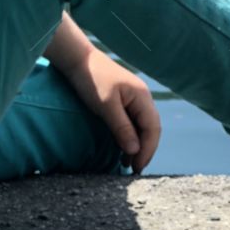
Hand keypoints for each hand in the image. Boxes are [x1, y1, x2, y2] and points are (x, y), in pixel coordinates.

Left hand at [62, 46, 160, 175]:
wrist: (77, 59)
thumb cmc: (92, 80)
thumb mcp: (106, 106)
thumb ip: (122, 127)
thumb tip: (135, 150)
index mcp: (142, 97)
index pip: (153, 129)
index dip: (147, 150)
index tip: (137, 168)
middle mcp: (142, 98)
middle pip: (150, 129)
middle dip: (144, 150)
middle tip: (133, 170)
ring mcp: (133, 98)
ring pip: (141, 126)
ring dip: (136, 145)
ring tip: (127, 163)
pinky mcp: (123, 100)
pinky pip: (132, 122)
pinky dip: (129, 136)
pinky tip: (122, 147)